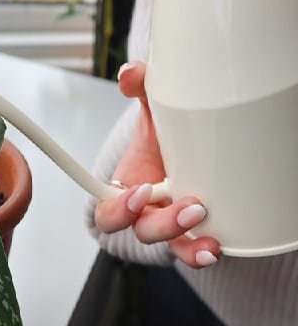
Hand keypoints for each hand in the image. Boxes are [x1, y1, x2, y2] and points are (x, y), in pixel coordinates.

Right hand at [95, 62, 219, 267]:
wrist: (185, 152)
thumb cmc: (161, 139)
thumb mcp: (152, 112)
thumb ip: (140, 90)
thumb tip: (130, 73)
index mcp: (126, 188)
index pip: (107, 208)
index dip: (118, 209)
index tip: (139, 191)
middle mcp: (145, 211)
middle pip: (142, 231)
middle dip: (163, 224)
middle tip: (190, 206)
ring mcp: (170, 224)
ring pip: (169, 246)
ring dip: (186, 244)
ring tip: (208, 236)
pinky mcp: (193, 231)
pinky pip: (192, 250)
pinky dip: (201, 252)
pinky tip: (217, 245)